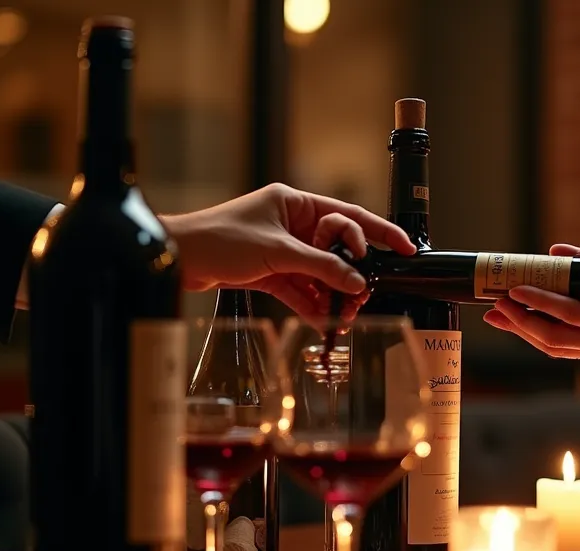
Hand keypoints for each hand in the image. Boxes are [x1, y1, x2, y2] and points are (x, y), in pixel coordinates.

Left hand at [163, 183, 415, 316]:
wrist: (175, 258)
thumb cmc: (220, 239)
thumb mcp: (278, 251)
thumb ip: (321, 266)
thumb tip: (357, 280)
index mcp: (295, 202)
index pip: (349, 215)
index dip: (379, 232)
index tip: (404, 248)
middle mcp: (291, 223)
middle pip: (337, 248)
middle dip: (352, 271)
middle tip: (365, 293)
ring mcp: (281, 248)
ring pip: (319, 272)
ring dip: (332, 292)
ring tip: (345, 313)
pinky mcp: (268, 271)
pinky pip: (300, 287)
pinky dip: (311, 302)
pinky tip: (324, 319)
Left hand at [482, 244, 579, 361]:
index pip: (573, 316)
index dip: (539, 303)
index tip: (513, 289)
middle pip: (559, 339)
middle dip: (523, 323)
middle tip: (494, 306)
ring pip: (565, 346)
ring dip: (531, 332)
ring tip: (504, 317)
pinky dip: (555, 330)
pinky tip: (540, 317)